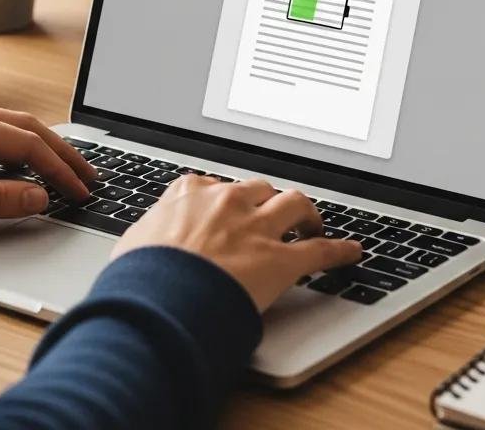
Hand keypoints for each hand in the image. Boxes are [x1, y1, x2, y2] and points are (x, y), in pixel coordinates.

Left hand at [0, 97, 95, 229]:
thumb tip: (39, 197)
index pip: (29, 145)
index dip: (59, 170)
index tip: (80, 190)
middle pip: (27, 127)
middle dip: (61, 152)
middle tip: (88, 175)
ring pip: (10, 125)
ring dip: (40, 147)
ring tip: (63, 169)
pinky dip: (16, 144)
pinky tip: (20, 162)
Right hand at [111, 176, 361, 311]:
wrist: (159, 299)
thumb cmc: (140, 277)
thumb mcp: (132, 245)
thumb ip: (148, 236)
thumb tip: (143, 247)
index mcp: (191, 193)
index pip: (214, 185)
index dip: (224, 199)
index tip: (227, 208)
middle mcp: (228, 202)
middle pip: (259, 188)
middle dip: (266, 200)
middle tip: (271, 215)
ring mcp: (257, 228)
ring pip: (294, 203)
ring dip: (305, 213)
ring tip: (310, 223)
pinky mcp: (280, 260)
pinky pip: (319, 250)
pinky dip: (339, 250)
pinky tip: (351, 251)